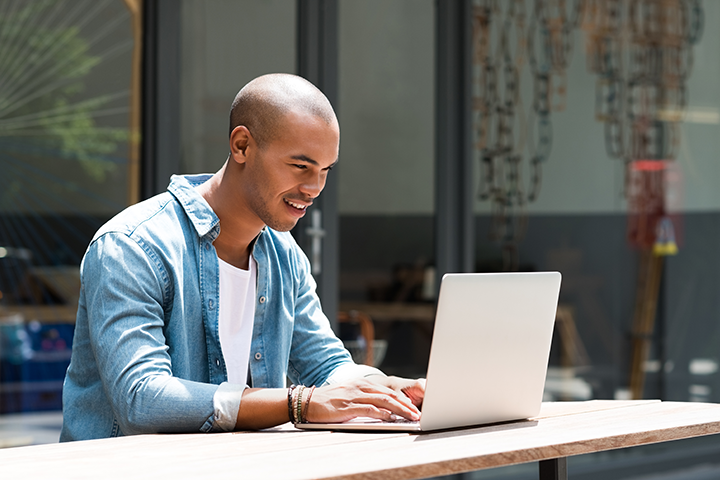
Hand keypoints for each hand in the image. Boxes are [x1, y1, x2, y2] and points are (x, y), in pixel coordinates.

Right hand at [305, 377, 421, 422]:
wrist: (306, 401)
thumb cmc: (328, 401)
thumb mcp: (349, 396)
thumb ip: (365, 401)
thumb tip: (384, 411)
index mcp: (361, 384)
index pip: (388, 391)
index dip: (403, 399)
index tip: (414, 407)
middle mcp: (360, 387)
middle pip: (389, 394)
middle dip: (406, 405)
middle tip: (418, 414)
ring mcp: (354, 396)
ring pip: (383, 401)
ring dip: (400, 410)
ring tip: (411, 417)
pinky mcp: (347, 406)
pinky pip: (368, 409)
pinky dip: (382, 413)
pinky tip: (391, 417)